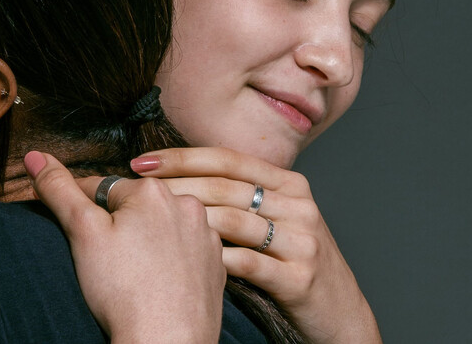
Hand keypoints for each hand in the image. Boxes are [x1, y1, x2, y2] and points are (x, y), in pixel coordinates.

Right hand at [24, 151, 224, 343]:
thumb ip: (58, 188)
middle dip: (116, 225)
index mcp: (152, 190)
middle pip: (134, 207)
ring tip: (130, 273)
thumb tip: (34, 155)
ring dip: (144, 241)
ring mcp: (206, 236)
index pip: (101, 188)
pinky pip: (184, 252)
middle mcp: (187, 204)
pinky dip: (169, 261)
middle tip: (105, 260)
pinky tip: (155, 282)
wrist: (166, 343)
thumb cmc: (122, 290)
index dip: (80, 210)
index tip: (76, 236)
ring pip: (161, 228)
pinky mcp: (216, 264)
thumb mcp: (81, 232)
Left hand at [131, 147, 381, 343]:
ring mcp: (302, 240)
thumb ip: (240, 197)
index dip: (182, 157)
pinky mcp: (300, 277)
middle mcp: (298, 205)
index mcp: (289, 184)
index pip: (227, 159)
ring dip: (184, 221)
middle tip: (131, 191)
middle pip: (225, 187)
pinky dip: (211, 259)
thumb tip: (175, 178)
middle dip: (173, 186)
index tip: (140, 162)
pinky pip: (246, 262)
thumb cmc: (292, 264)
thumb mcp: (276, 221)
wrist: (340, 315)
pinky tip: (181, 260)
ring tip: (146, 225)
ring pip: (232, 220)